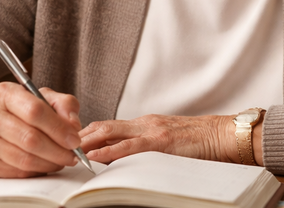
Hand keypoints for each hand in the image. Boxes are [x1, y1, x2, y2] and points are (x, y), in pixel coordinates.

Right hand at [0, 83, 82, 177]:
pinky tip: (44, 165)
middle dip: (58, 151)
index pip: (35, 111)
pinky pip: (15, 172)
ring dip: (49, 163)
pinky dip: (35, 171)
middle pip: (30, 139)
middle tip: (73, 156)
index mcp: (4, 93)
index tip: (75, 140)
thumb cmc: (15, 111)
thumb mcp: (40, 97)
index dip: (59, 128)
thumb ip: (63, 104)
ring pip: (23, 159)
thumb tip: (73, 125)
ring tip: (61, 161)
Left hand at [79, 114, 237, 163]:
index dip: (86, 134)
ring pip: (110, 132)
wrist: (224, 135)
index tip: (69, 142)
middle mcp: (144, 124)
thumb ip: (147, 147)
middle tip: (59, 144)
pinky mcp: (161, 142)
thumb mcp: (168, 142)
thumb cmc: (200, 144)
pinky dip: (108, 151)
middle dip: (79, 135)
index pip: (108, 126)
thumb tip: (125, 160)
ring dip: (87, 142)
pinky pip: (129, 147)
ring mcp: (151, 131)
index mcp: (145, 124)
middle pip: (102, 126)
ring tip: (68, 151)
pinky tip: (94, 157)